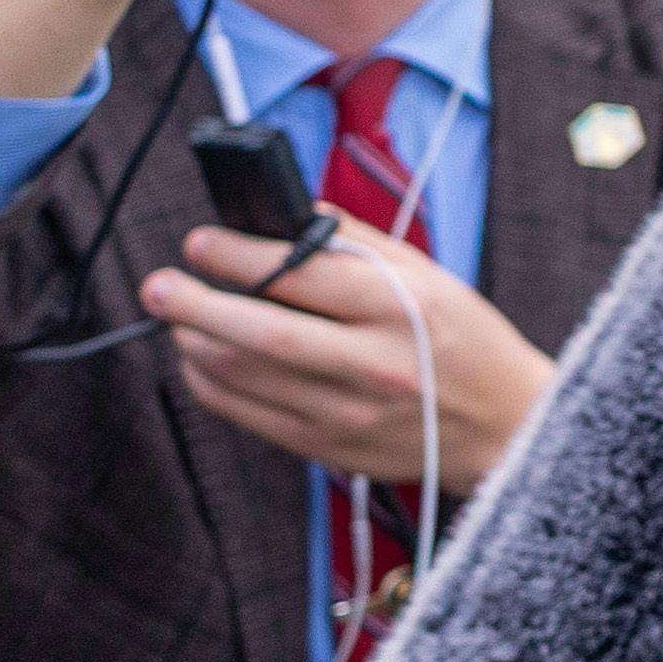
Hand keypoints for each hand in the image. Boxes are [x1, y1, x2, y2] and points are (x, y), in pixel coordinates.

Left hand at [145, 215, 549, 492]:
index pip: (302, 274)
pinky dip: (213, 384)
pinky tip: (204, 359)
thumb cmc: (465, 342)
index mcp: (400, 308)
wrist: (504, 426)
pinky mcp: (328, 447)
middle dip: (195, 304)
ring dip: (196, 343)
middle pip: (260, 332)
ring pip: (243, 377)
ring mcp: (347, 411)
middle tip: (158, 285)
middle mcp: (372, 362)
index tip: (200, 242)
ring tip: (179, 318)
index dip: (239, 255)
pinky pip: (247, 415)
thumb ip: (360, 245)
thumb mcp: (431, 277)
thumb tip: (293, 214)